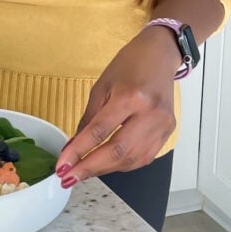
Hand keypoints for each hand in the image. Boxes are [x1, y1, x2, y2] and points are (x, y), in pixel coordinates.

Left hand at [54, 26, 179, 185]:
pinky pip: (143, 157)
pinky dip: (124, 165)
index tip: (62, 167)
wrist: (161, 54)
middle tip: (69, 178)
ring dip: (106, 169)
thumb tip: (74, 147)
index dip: (79, 152)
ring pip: (131, 160)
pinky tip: (108, 164)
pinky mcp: (168, 133)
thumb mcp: (103, 85)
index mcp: (131, 97)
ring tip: (85, 172)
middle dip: (90, 168)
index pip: (100, 131)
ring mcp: (162, 126)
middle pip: (117, 151)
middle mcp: (149, 114)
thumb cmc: (130, 64)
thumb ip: (89, 118)